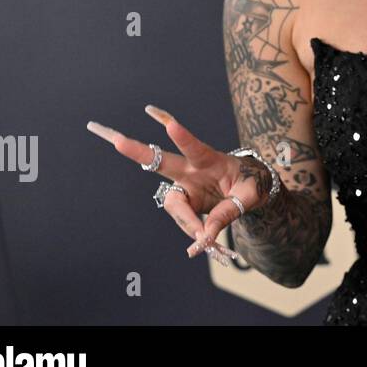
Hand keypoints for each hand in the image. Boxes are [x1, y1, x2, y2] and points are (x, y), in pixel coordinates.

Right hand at [86, 105, 275, 264]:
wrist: (249, 190)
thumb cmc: (251, 184)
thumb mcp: (250, 195)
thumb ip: (228, 212)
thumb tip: (204, 235)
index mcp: (210, 159)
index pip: (194, 147)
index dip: (182, 138)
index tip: (171, 126)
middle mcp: (191, 170)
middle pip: (160, 160)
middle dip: (136, 150)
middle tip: (116, 140)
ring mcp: (184, 186)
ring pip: (171, 202)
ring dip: (185, 221)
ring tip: (203, 239)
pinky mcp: (184, 201)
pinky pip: (181, 218)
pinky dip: (191, 229)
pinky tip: (202, 240)